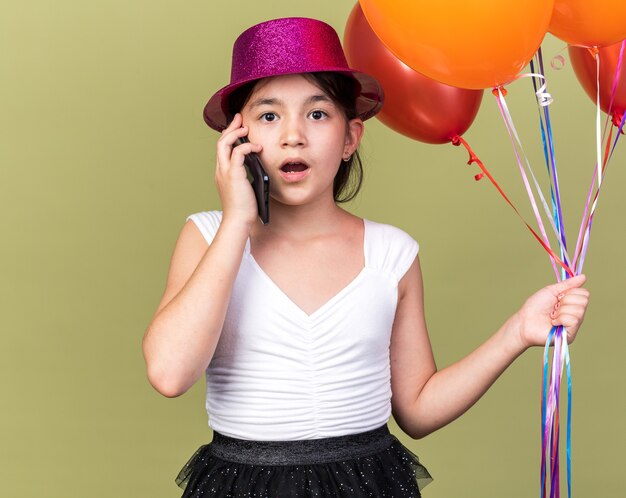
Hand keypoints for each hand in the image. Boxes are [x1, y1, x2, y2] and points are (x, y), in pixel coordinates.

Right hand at [215, 113, 262, 227]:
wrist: (238, 221)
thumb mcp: (246, 187)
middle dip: (230, 128)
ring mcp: (225, 172)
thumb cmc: (244, 208)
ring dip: (235, 133)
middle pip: (221, 142)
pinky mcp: (233, 175)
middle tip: (240, 118)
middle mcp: (221, 170)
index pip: (223, 149)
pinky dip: (246, 147)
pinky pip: (237, 153)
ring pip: (224, 144)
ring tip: (245, 127)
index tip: (238, 126)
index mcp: (223, 173)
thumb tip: (257, 164)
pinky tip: (257, 148)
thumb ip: (247, 175)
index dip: (229, 135)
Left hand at [512, 274, 589, 349]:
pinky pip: (574, 320)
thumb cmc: (535, 307)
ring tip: (552, 315)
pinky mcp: (571, 334)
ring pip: (579, 311)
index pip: (585, 293)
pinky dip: (561, 319)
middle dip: (565, 301)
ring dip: (561, 310)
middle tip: (554, 306)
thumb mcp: (551, 291)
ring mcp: (574, 325)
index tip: (558, 297)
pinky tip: (553, 322)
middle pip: (584, 301)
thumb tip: (584, 276)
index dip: (570, 293)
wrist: (524, 321)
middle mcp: (576, 314)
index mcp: (572, 304)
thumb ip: (568, 284)